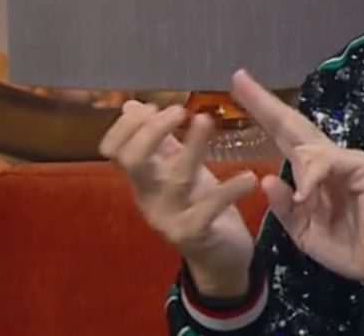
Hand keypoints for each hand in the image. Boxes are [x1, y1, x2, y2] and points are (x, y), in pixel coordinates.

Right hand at [100, 101, 257, 297]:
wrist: (219, 258)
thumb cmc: (200, 206)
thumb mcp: (179, 170)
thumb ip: (160, 141)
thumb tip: (133, 105)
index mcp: (142, 180)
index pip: (113, 150)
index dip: (126, 126)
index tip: (151, 106)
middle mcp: (148, 198)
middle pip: (132, 160)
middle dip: (151, 131)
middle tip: (179, 110)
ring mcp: (169, 218)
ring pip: (175, 178)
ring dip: (192, 147)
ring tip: (206, 121)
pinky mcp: (194, 234)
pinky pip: (209, 208)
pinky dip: (230, 189)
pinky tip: (250, 177)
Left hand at [228, 70, 363, 301]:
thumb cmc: (348, 247)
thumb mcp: (304, 231)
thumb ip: (285, 208)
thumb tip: (265, 179)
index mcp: (313, 174)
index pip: (284, 137)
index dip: (262, 114)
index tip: (238, 87)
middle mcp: (328, 160)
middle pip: (292, 125)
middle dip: (264, 103)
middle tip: (239, 79)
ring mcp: (346, 160)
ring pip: (308, 147)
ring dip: (298, 169)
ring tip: (303, 202)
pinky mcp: (361, 167)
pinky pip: (328, 164)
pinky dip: (312, 179)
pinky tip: (305, 197)